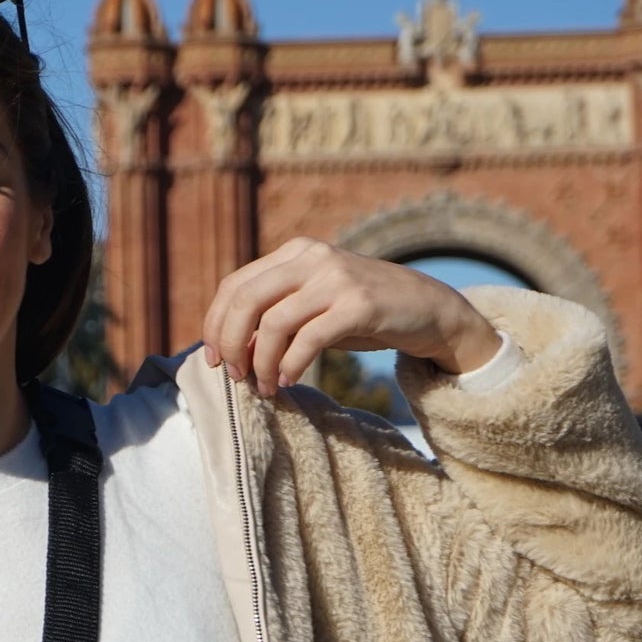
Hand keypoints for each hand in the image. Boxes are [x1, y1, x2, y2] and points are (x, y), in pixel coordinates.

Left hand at [200, 238, 502, 395]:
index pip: (234, 285)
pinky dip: (290, 365)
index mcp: (294, 253)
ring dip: (261, 363)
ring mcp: (337, 278)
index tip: (213, 360)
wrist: (429, 309)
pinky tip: (289, 381)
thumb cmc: (361, 314)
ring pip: (272, 323)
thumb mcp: (312, 306)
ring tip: (265, 387)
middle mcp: (312, 258)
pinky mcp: (360, 305)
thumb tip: (229, 350)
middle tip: (235, 376)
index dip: (215, 324)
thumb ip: (274, 316)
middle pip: (245, 300)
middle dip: (230, 343)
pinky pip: (308, 339)